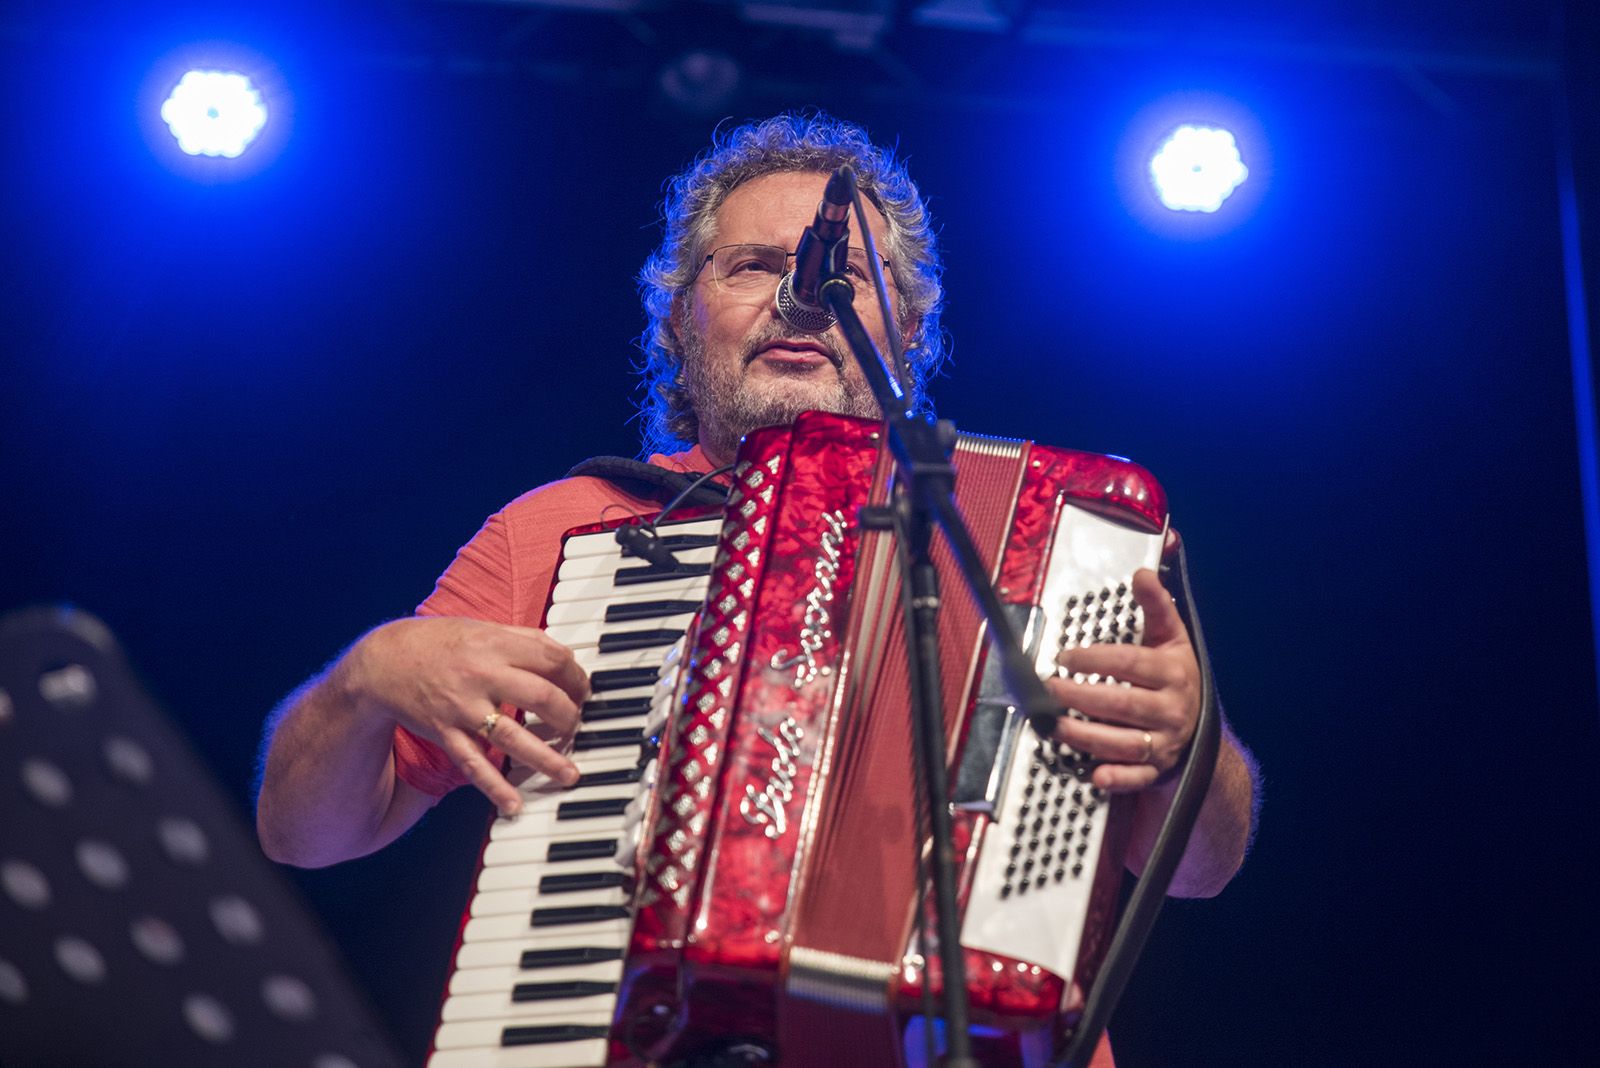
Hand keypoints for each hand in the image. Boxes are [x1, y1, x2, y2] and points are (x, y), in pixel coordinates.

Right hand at [343, 616, 588, 814]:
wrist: (383, 662)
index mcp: (495, 644)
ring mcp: (463, 707)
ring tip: (570, 774)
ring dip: (547, 758)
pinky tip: (514, 805)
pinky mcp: (446, 732)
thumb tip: (563, 656)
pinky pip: (474, 763)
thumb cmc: (437, 642)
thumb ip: (522, 640)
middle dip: (570, 715)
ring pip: (514, 736)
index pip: (552, 659)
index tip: (584, 690)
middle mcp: (482, 675)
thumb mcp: (481, 628)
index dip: (576, 677)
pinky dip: (495, 786)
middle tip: (579, 726)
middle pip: (541, 697)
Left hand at [1043, 568, 1198, 792]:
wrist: (1200, 725)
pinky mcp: (1157, 769)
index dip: (1097, 660)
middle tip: (1049, 688)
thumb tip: (1143, 573)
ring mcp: (1165, 742)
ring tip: (1053, 726)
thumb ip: (1156, 606)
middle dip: (1083, 697)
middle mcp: (1171, 709)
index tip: (1066, 656)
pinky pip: (1137, 778)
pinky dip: (1117, 778)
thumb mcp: (1171, 638)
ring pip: (1125, 743)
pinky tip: (1095, 775)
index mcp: (1173, 673)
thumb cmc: (1175, 676)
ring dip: (1086, 736)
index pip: (1132, 664)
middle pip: (1124, 705)